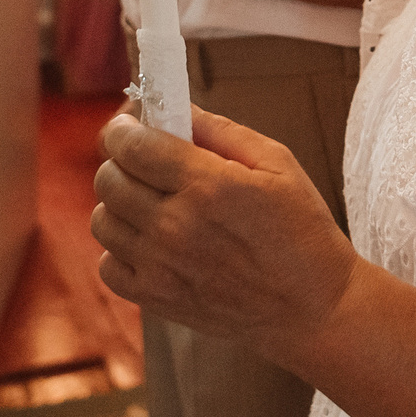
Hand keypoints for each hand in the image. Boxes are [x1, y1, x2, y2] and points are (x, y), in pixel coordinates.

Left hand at [93, 105, 359, 356]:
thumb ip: (220, 131)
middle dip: (121, 160)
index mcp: (208, 186)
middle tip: (144, 161)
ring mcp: (162, 267)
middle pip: (109, 179)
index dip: (124, 130)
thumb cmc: (302, 229)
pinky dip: (120, 249)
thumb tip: (173, 108)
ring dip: (119, 204)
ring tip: (150, 202)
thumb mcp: (277, 163)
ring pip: (102, 220)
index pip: (133, 146)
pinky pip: (108, 265)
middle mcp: (176, 226)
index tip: (129, 127)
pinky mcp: (157, 299)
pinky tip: (150, 242)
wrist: (312, 308)